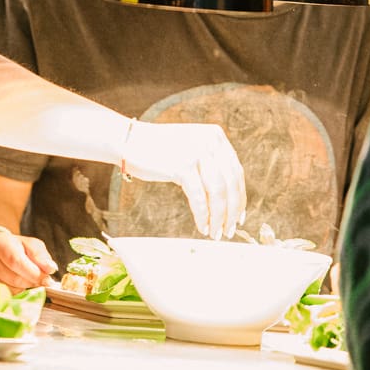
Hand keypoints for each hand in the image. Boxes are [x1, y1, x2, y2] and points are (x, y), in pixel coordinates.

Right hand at [0, 230, 57, 291]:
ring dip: (22, 289)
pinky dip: (13, 293)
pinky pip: (0, 295)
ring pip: (7, 289)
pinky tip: (16, 286)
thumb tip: (50, 268)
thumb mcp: (29, 244)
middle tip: (39, 282)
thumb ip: (40, 255)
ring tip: (26, 281)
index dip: (34, 273)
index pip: (16, 261)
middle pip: (13, 278)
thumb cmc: (11, 246)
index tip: (46, 279)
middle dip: (31, 282)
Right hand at [119, 120, 245, 239]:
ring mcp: (197, 153)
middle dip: (232, 212)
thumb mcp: (191, 149)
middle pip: (231, 184)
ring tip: (215, 233)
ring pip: (218, 193)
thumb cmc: (158, 150)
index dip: (240, 198)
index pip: (236, 172)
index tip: (239, 217)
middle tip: (228, 231)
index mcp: (216, 136)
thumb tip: (228, 199)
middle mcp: (210, 142)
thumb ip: (210, 164)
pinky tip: (202, 226)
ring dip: (219, 217)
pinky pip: (199, 197)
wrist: (129, 141)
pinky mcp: (183, 166)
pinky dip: (203, 215)